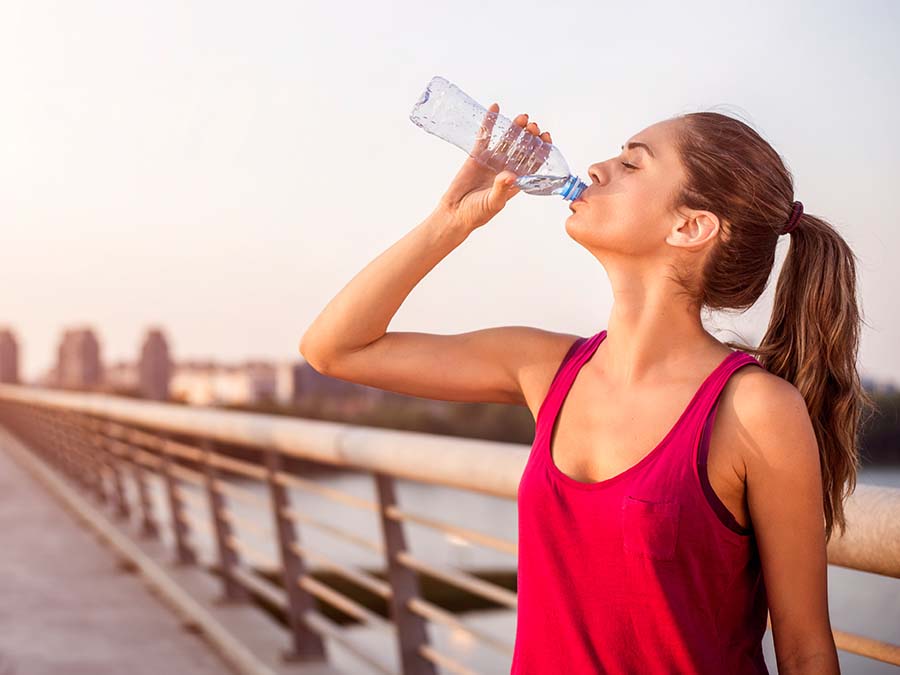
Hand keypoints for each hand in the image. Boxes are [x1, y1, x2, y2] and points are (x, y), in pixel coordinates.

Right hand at [436, 102, 552, 233]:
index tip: (546, 138)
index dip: (541, 150)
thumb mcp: (493, 203)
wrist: (454, 213)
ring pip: (507, 140)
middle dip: (529, 137)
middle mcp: (506, 168)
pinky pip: (485, 136)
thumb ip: (502, 188)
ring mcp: (492, 161)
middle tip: (533, 126)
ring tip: (523, 118)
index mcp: (516, 181)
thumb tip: (511, 175)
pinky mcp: (477, 155)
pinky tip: (495, 108)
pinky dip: (490, 122)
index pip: (533, 163)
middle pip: (522, 148)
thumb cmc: (477, 213)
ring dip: (515, 128)